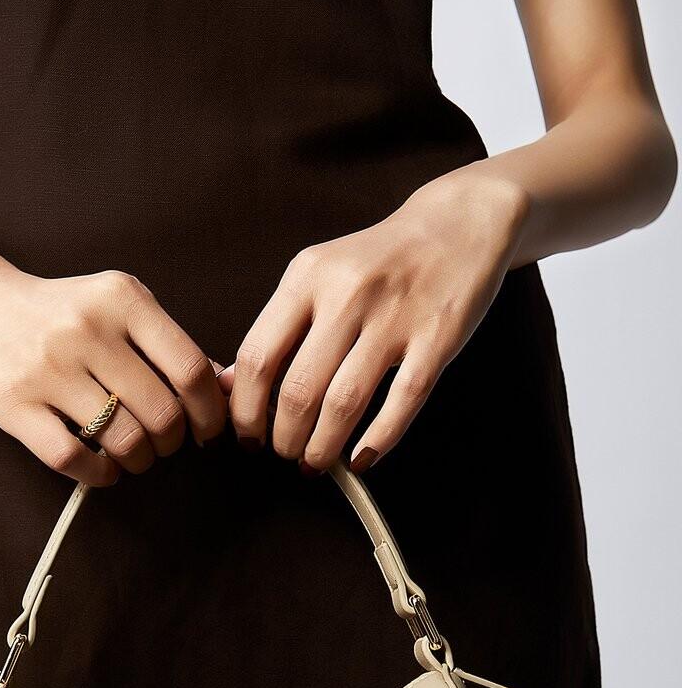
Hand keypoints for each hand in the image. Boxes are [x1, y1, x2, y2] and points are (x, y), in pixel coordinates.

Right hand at [0, 256, 227, 485]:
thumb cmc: (55, 311)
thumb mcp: (113, 305)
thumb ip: (165, 341)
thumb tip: (224, 386)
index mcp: (120, 298)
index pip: (189, 369)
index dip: (209, 412)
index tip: (206, 430)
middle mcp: (86, 329)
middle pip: (162, 412)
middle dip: (172, 442)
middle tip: (162, 443)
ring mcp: (47, 368)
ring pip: (122, 439)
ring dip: (137, 460)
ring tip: (132, 455)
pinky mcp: (13, 404)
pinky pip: (73, 458)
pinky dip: (98, 474)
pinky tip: (101, 468)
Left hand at [224, 170, 528, 472]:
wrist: (457, 225)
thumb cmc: (376, 262)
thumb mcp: (317, 275)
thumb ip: (277, 327)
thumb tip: (230, 387)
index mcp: (307, 276)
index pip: (258, 356)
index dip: (246, 409)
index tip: (248, 436)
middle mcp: (347, 294)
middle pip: (299, 388)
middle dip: (284, 436)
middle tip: (285, 453)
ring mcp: (395, 316)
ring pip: (344, 401)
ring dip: (323, 445)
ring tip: (315, 462)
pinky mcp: (436, 337)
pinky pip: (401, 401)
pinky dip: (377, 440)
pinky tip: (361, 459)